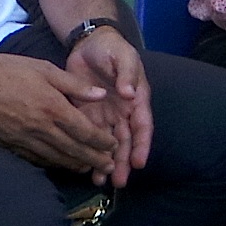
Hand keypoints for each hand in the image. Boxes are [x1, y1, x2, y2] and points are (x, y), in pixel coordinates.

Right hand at [0, 53, 118, 178]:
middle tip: (109, 166)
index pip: (85, 131)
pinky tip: (59, 163)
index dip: (102, 141)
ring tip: (89, 168)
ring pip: (56, 157)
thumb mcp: (43, 69)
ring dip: (75, 164)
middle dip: (94, 159)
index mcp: (53, 108)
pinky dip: (52, 163)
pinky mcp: (9, 145)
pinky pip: (36, 158)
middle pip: (74, 150)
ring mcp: (24, 139)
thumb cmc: (4, 71)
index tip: (114, 146)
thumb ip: (74, 84)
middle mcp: (41, 128)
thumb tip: (101, 94)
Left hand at [66, 27, 153, 186]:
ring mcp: (105, 115)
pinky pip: (87, 136)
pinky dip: (86, 151)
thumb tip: (130, 94)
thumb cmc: (112, 49)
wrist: (89, 44)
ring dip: (105, 162)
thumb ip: (127, 74)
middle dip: (122, 162)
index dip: (141, 145)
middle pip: (125, 141)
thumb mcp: (123, 57)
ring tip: (100, 180)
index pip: (142, 126)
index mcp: (137, 99)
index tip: (138, 163)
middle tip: (118, 182)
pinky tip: (83, 166)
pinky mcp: (87, 114)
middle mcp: (123, 112)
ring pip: (107, 143)